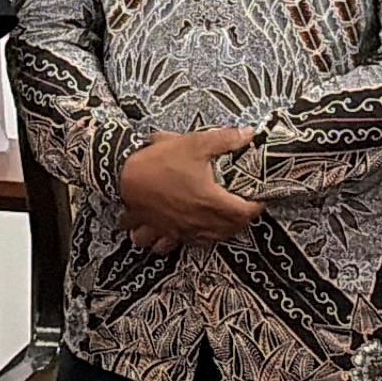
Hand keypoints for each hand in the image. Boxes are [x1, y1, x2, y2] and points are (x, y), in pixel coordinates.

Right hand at [118, 129, 263, 253]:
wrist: (122, 176)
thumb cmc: (159, 161)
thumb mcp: (194, 143)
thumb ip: (225, 140)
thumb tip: (249, 134)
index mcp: (211, 202)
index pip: (246, 213)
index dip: (257, 206)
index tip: (260, 196)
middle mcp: (199, 222)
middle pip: (231, 230)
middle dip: (241, 219)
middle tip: (244, 205)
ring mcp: (180, 230)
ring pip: (208, 241)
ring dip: (219, 233)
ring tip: (222, 220)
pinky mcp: (164, 232)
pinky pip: (177, 245)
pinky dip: (186, 241)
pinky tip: (188, 231)